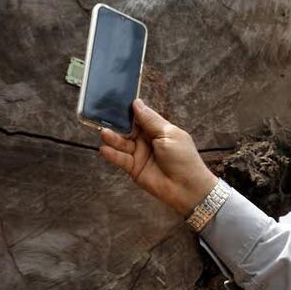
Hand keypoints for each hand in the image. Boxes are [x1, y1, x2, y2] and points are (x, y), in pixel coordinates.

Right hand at [99, 99, 218, 215]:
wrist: (187, 187)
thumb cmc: (183, 158)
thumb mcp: (168, 134)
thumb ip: (150, 120)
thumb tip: (136, 103)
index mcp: (157, 129)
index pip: (139, 116)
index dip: (129, 110)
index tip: (115, 102)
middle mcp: (146, 140)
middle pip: (128, 129)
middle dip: (117, 123)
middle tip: (103, 116)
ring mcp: (139, 154)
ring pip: (122, 143)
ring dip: (112, 138)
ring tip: (104, 132)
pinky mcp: (134, 168)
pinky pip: (120, 159)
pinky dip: (112, 154)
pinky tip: (105, 149)